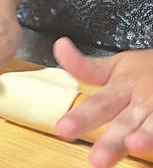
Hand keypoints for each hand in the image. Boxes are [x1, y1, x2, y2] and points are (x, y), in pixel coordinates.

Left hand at [54, 38, 152, 167]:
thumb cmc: (146, 70)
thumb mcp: (116, 66)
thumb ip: (86, 67)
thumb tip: (59, 46)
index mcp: (121, 87)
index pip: (98, 103)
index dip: (81, 117)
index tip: (63, 129)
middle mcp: (141, 100)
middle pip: (124, 121)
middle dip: (111, 141)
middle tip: (96, 159)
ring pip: (152, 125)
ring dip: (145, 137)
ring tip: (133, 145)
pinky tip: (152, 149)